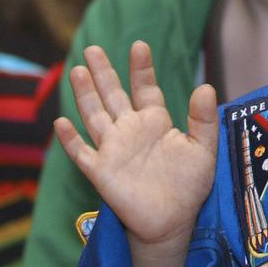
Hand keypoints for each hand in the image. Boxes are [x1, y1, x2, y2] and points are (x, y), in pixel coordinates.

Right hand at [53, 42, 217, 266]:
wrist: (173, 221)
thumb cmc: (189, 185)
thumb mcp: (203, 149)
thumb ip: (203, 119)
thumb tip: (206, 87)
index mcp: (155, 122)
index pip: (145, 88)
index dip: (141, 68)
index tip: (138, 45)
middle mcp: (130, 130)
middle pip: (112, 95)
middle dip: (103, 72)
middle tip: (92, 48)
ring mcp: (113, 149)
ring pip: (94, 116)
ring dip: (84, 95)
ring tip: (76, 70)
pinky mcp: (101, 172)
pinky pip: (82, 153)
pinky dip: (71, 140)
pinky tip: (62, 123)